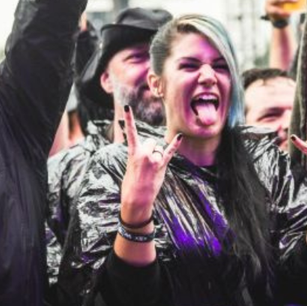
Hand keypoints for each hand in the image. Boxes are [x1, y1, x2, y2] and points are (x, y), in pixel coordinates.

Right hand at [118, 105, 182, 223]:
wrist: (137, 198)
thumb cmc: (131, 183)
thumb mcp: (131, 166)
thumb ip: (139, 155)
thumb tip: (151, 151)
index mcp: (133, 152)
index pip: (130, 133)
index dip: (128, 119)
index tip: (126, 107)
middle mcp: (144, 153)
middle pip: (151, 141)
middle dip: (150, 148)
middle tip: (146, 163)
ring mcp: (154, 159)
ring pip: (158, 147)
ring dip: (157, 155)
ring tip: (151, 168)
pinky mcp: (162, 165)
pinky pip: (169, 152)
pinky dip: (174, 144)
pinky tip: (180, 136)